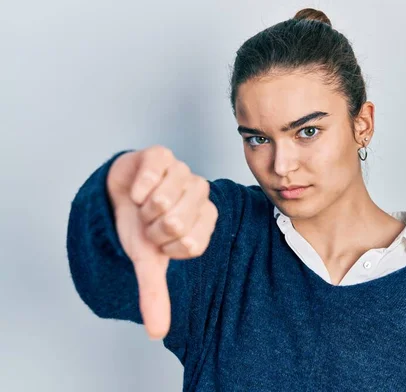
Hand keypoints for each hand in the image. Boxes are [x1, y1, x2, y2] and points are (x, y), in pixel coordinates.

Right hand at [107, 145, 217, 339]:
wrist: (119, 193)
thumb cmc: (140, 225)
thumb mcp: (147, 260)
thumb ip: (155, 293)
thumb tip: (157, 333)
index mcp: (205, 220)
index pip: (190, 245)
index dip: (166, 247)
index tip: (159, 240)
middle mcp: (201, 194)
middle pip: (177, 223)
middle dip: (152, 228)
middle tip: (150, 220)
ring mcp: (184, 171)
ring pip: (163, 200)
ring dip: (143, 208)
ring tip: (144, 203)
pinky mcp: (163, 154)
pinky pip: (153, 173)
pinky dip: (138, 186)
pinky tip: (138, 188)